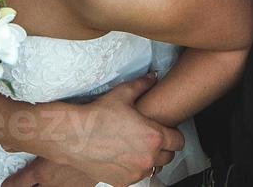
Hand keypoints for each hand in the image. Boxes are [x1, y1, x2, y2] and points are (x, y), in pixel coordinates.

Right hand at [15, 74, 181, 186]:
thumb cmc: (98, 115)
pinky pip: (137, 176)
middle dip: (163, 147)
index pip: (178, 141)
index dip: (173, 134)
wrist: (74, 136)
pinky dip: (134, 168)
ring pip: (154, 168)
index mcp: (154, 137)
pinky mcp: (123, 182)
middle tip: (149, 138)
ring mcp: (136, 172)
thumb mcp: (122, 95)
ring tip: (136, 147)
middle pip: (169, 156)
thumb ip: (143, 85)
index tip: (165, 130)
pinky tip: (123, 156)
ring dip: (150, 159)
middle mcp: (149, 158)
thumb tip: (154, 77)